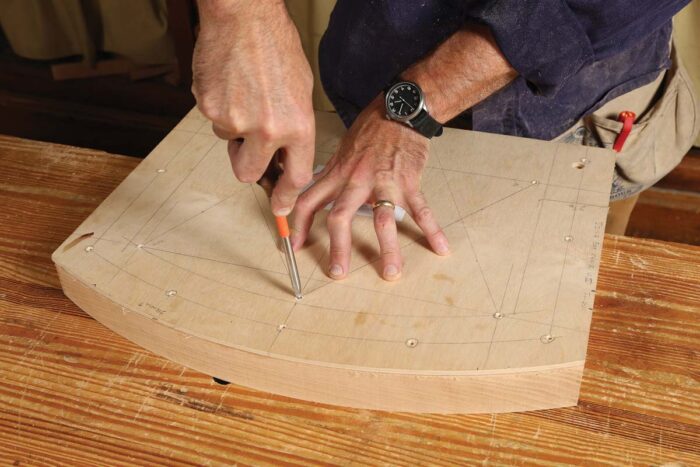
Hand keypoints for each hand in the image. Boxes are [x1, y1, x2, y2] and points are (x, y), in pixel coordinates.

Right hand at [192, 0, 314, 215]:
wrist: (244, 16)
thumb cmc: (276, 47)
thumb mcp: (300, 92)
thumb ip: (293, 129)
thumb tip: (285, 158)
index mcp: (297, 126)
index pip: (295, 177)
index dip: (285, 195)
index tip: (279, 206)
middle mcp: (267, 129)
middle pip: (248, 173)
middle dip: (247, 165)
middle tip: (248, 145)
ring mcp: (235, 120)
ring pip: (228, 141)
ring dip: (235, 126)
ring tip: (243, 91)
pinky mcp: (209, 108)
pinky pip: (213, 119)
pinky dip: (220, 106)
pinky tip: (229, 82)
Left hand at [291, 96, 449, 280]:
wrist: (399, 109)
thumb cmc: (370, 130)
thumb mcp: (342, 151)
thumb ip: (332, 176)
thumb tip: (320, 196)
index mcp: (337, 173)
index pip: (309, 201)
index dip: (299, 225)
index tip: (295, 247)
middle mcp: (356, 180)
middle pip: (341, 217)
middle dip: (338, 248)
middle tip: (338, 273)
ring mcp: (384, 182)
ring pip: (382, 219)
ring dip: (387, 249)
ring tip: (390, 273)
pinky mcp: (409, 182)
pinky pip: (421, 210)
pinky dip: (432, 230)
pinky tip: (440, 248)